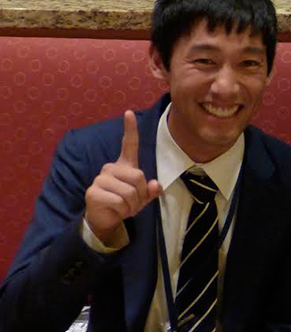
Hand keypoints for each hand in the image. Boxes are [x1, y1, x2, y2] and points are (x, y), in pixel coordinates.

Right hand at [84, 110, 161, 245]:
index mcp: (124, 165)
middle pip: (138, 176)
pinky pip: (120, 201)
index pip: (128, 144)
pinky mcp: (94, 192)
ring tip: (124, 207)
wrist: (105, 219)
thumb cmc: (125, 204)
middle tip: (132, 202)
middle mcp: (110, 168)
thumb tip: (155, 185)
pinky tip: (116, 211)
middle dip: (141, 194)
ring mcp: (100, 179)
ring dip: (132, 205)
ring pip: (130, 191)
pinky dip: (123, 210)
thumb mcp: (143, 198)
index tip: (129, 112)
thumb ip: (152, 191)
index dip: (130, 129)